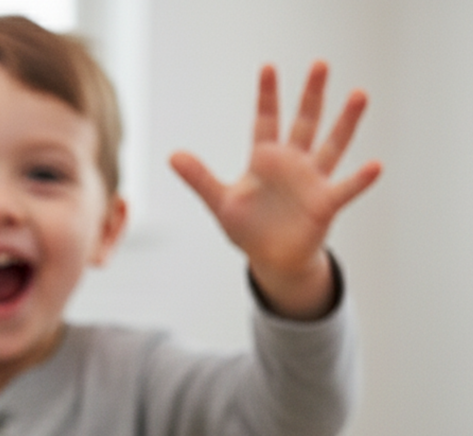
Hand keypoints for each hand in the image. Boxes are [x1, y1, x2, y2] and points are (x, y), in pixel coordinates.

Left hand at [170, 62, 380, 318]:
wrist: (272, 259)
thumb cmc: (248, 228)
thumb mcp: (221, 202)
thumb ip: (200, 178)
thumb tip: (173, 155)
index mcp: (265, 160)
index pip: (265, 121)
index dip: (266, 96)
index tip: (268, 67)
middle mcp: (292, 163)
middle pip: (304, 122)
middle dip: (311, 95)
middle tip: (320, 64)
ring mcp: (312, 181)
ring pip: (331, 145)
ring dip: (345, 123)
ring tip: (359, 95)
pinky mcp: (325, 204)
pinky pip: (345, 188)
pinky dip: (360, 179)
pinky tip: (375, 166)